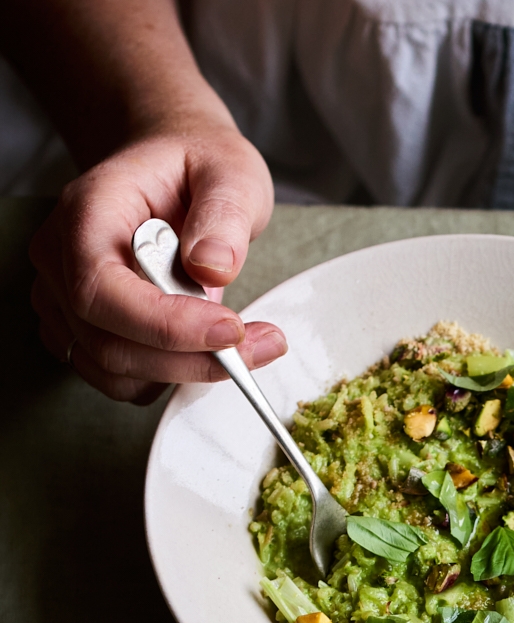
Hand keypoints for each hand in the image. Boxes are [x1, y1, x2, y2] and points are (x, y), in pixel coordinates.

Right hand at [29, 121, 283, 403]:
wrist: (171, 165)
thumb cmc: (196, 165)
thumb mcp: (230, 171)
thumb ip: (224, 213)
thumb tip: (213, 264)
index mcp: (87, 212)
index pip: (101, 289)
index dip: (165, 325)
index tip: (231, 331)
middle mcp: (61, 258)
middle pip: (109, 342)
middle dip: (191, 358)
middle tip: (262, 345)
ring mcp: (63, 298)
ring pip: (114, 369)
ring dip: (185, 372)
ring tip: (243, 343)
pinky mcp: (81, 329)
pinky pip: (118, 377)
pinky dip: (167, 376)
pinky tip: (205, 348)